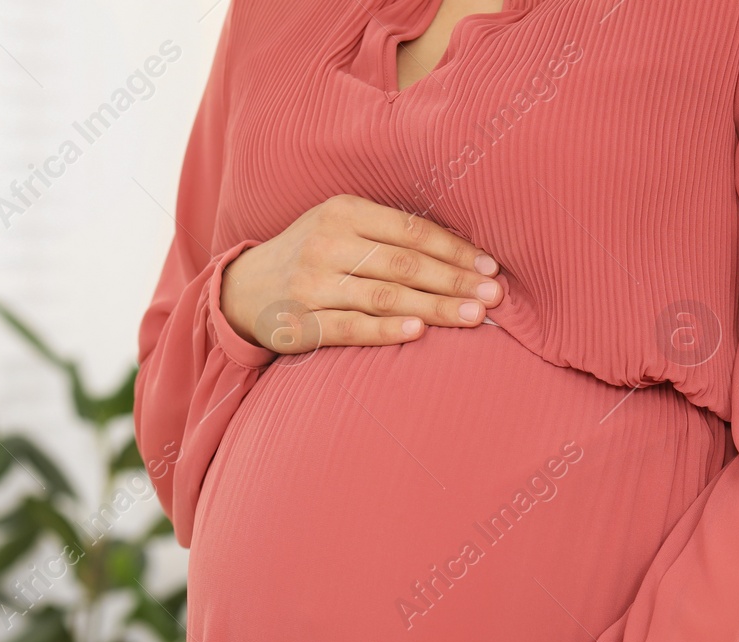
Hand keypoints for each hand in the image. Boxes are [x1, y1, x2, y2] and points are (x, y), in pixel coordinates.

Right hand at [220, 194, 502, 352]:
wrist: (244, 287)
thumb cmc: (313, 254)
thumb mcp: (342, 225)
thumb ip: (390, 232)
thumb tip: (463, 250)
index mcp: (343, 211)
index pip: (411, 230)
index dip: (454, 249)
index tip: (490, 268)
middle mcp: (327, 243)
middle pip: (404, 264)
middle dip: (454, 281)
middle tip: (494, 297)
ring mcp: (311, 284)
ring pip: (384, 296)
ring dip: (434, 308)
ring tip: (473, 318)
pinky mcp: (300, 322)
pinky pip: (349, 328)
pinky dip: (385, 331)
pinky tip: (419, 334)